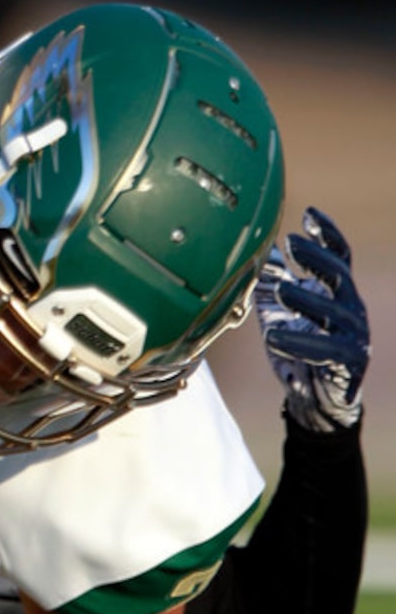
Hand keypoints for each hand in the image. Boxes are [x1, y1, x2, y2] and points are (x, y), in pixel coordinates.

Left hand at [254, 208, 367, 432]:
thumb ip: (274, 280)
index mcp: (336, 293)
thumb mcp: (279, 309)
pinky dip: (300, 342)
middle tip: (291, 243)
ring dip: (307, 297)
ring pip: (335, 310)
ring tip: (279, 290)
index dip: (327, 233)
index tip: (308, 214)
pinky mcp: (348, 364)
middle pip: (339, 274)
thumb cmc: (298, 348)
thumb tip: (260, 248)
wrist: (312, 399)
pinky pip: (327, 350)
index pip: (338, 256)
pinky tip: (273, 336)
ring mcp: (353, 336)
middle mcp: (349, 309)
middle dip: (316, 256)